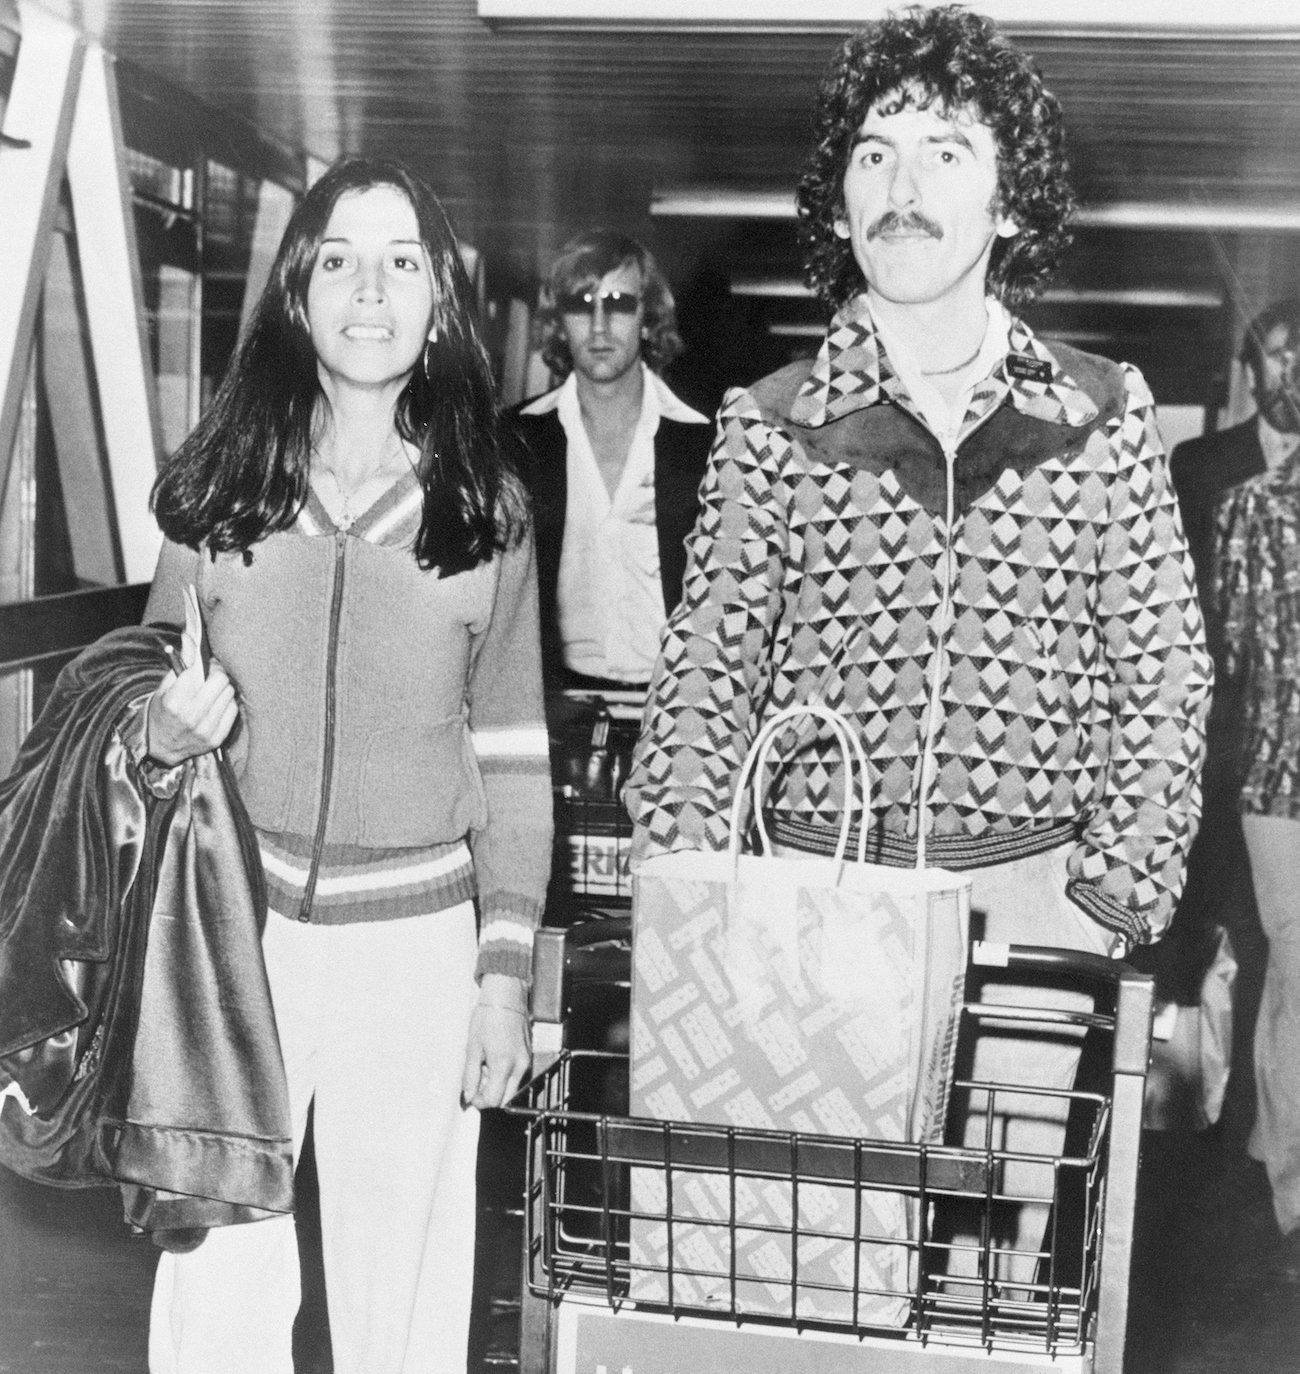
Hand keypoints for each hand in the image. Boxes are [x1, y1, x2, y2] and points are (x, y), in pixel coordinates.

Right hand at [145, 656, 237, 765]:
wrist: (158, 746)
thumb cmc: (161, 711)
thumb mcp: (164, 686)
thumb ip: (181, 662)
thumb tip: (190, 637)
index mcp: (175, 701)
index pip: (202, 672)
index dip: (207, 664)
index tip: (207, 664)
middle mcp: (191, 716)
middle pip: (221, 681)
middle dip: (217, 674)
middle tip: (212, 675)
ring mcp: (206, 729)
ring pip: (230, 694)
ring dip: (223, 689)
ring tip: (213, 691)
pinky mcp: (216, 739)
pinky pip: (233, 711)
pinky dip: (226, 704)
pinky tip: (216, 705)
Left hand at [460, 976, 530, 1109]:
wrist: (505, 997)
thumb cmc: (488, 1016)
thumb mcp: (472, 1047)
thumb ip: (470, 1075)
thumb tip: (468, 1095)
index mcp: (503, 1065)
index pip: (493, 1099)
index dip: (479, 1101)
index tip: (470, 1093)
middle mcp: (519, 1066)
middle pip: (505, 1099)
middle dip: (490, 1096)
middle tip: (477, 1082)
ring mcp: (525, 1061)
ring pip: (512, 1088)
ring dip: (497, 1086)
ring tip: (484, 1067)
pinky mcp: (527, 1055)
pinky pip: (517, 1075)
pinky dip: (505, 1075)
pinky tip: (494, 1060)